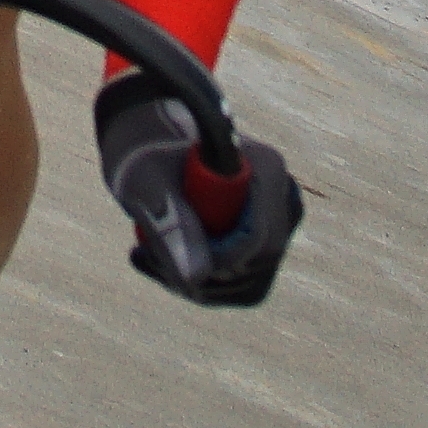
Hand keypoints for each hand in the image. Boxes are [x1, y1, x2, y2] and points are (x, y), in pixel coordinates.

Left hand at [95, 74, 302, 307]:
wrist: (146, 142)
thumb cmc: (144, 151)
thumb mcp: (145, 184)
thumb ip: (170, 226)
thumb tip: (195, 278)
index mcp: (267, 169)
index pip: (260, 242)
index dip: (214, 262)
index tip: (163, 254)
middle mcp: (283, 196)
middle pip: (256, 267)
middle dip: (199, 275)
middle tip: (147, 255)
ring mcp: (277, 221)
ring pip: (248, 283)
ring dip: (194, 283)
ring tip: (150, 255)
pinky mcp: (263, 241)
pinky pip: (241, 284)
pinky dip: (199, 283)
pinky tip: (161, 262)